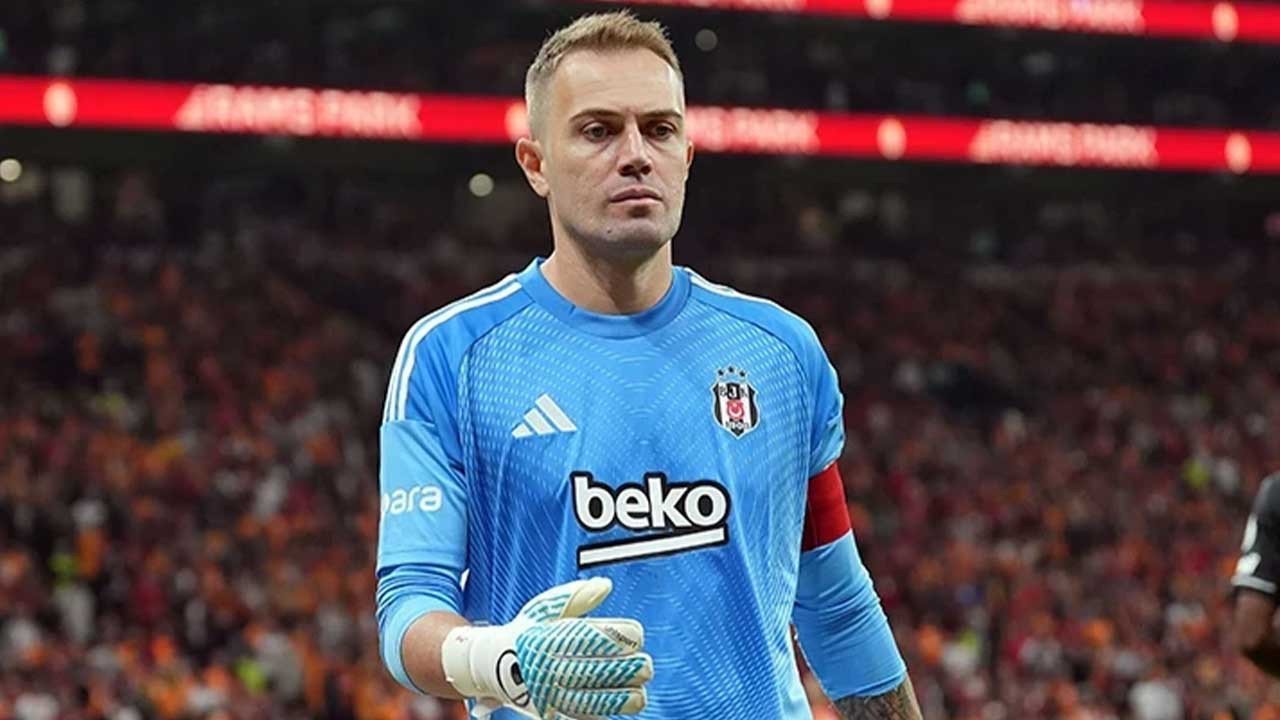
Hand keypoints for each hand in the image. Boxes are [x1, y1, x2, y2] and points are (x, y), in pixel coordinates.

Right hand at [442, 577, 652, 718]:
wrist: (491, 665)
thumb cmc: (524, 633)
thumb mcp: (544, 609)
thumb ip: (576, 596)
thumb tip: (605, 585)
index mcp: (547, 637)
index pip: (590, 637)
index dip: (618, 637)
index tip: (637, 635)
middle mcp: (546, 665)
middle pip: (594, 670)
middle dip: (626, 670)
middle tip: (646, 666)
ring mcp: (546, 691)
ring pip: (589, 699)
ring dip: (619, 699)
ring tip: (640, 694)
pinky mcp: (547, 711)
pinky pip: (577, 717)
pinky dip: (600, 714)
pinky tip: (619, 708)